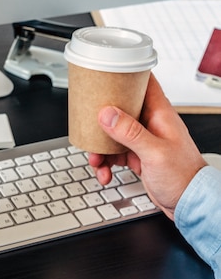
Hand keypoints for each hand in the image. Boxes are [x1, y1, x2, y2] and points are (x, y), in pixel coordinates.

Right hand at [87, 74, 206, 219]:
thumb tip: (107, 114)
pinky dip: (106, 163)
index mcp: (159, 114)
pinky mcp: (137, 156)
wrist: (189, 203)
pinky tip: (106, 173)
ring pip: (112, 135)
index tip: (105, 76)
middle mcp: (150, 124)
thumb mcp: (154, 153)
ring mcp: (143, 140)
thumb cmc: (183, 176)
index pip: (143, 83)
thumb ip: (130, 132)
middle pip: (119, 110)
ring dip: (100, 149)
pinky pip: (114, 154)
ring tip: (97, 162)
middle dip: (100, 122)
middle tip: (89, 129)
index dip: (125, 76)